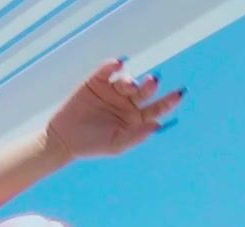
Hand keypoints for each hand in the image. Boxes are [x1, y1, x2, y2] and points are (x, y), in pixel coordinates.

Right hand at [43, 59, 184, 160]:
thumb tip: (158, 125)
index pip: (159, 107)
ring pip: (127, 79)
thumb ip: (137, 136)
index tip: (180, 93)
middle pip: (145, 90)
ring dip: (130, 80)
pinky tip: (118, 63)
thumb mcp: (116, 144)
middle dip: (150, 85)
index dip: (171, 100)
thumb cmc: (92, 145)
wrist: (64, 140)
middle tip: (151, 82)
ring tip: (127, 85)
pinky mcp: (96, 81)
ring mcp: (113, 90)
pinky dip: (112, 65)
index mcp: (137, 118)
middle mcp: (128, 102)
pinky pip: (107, 69)